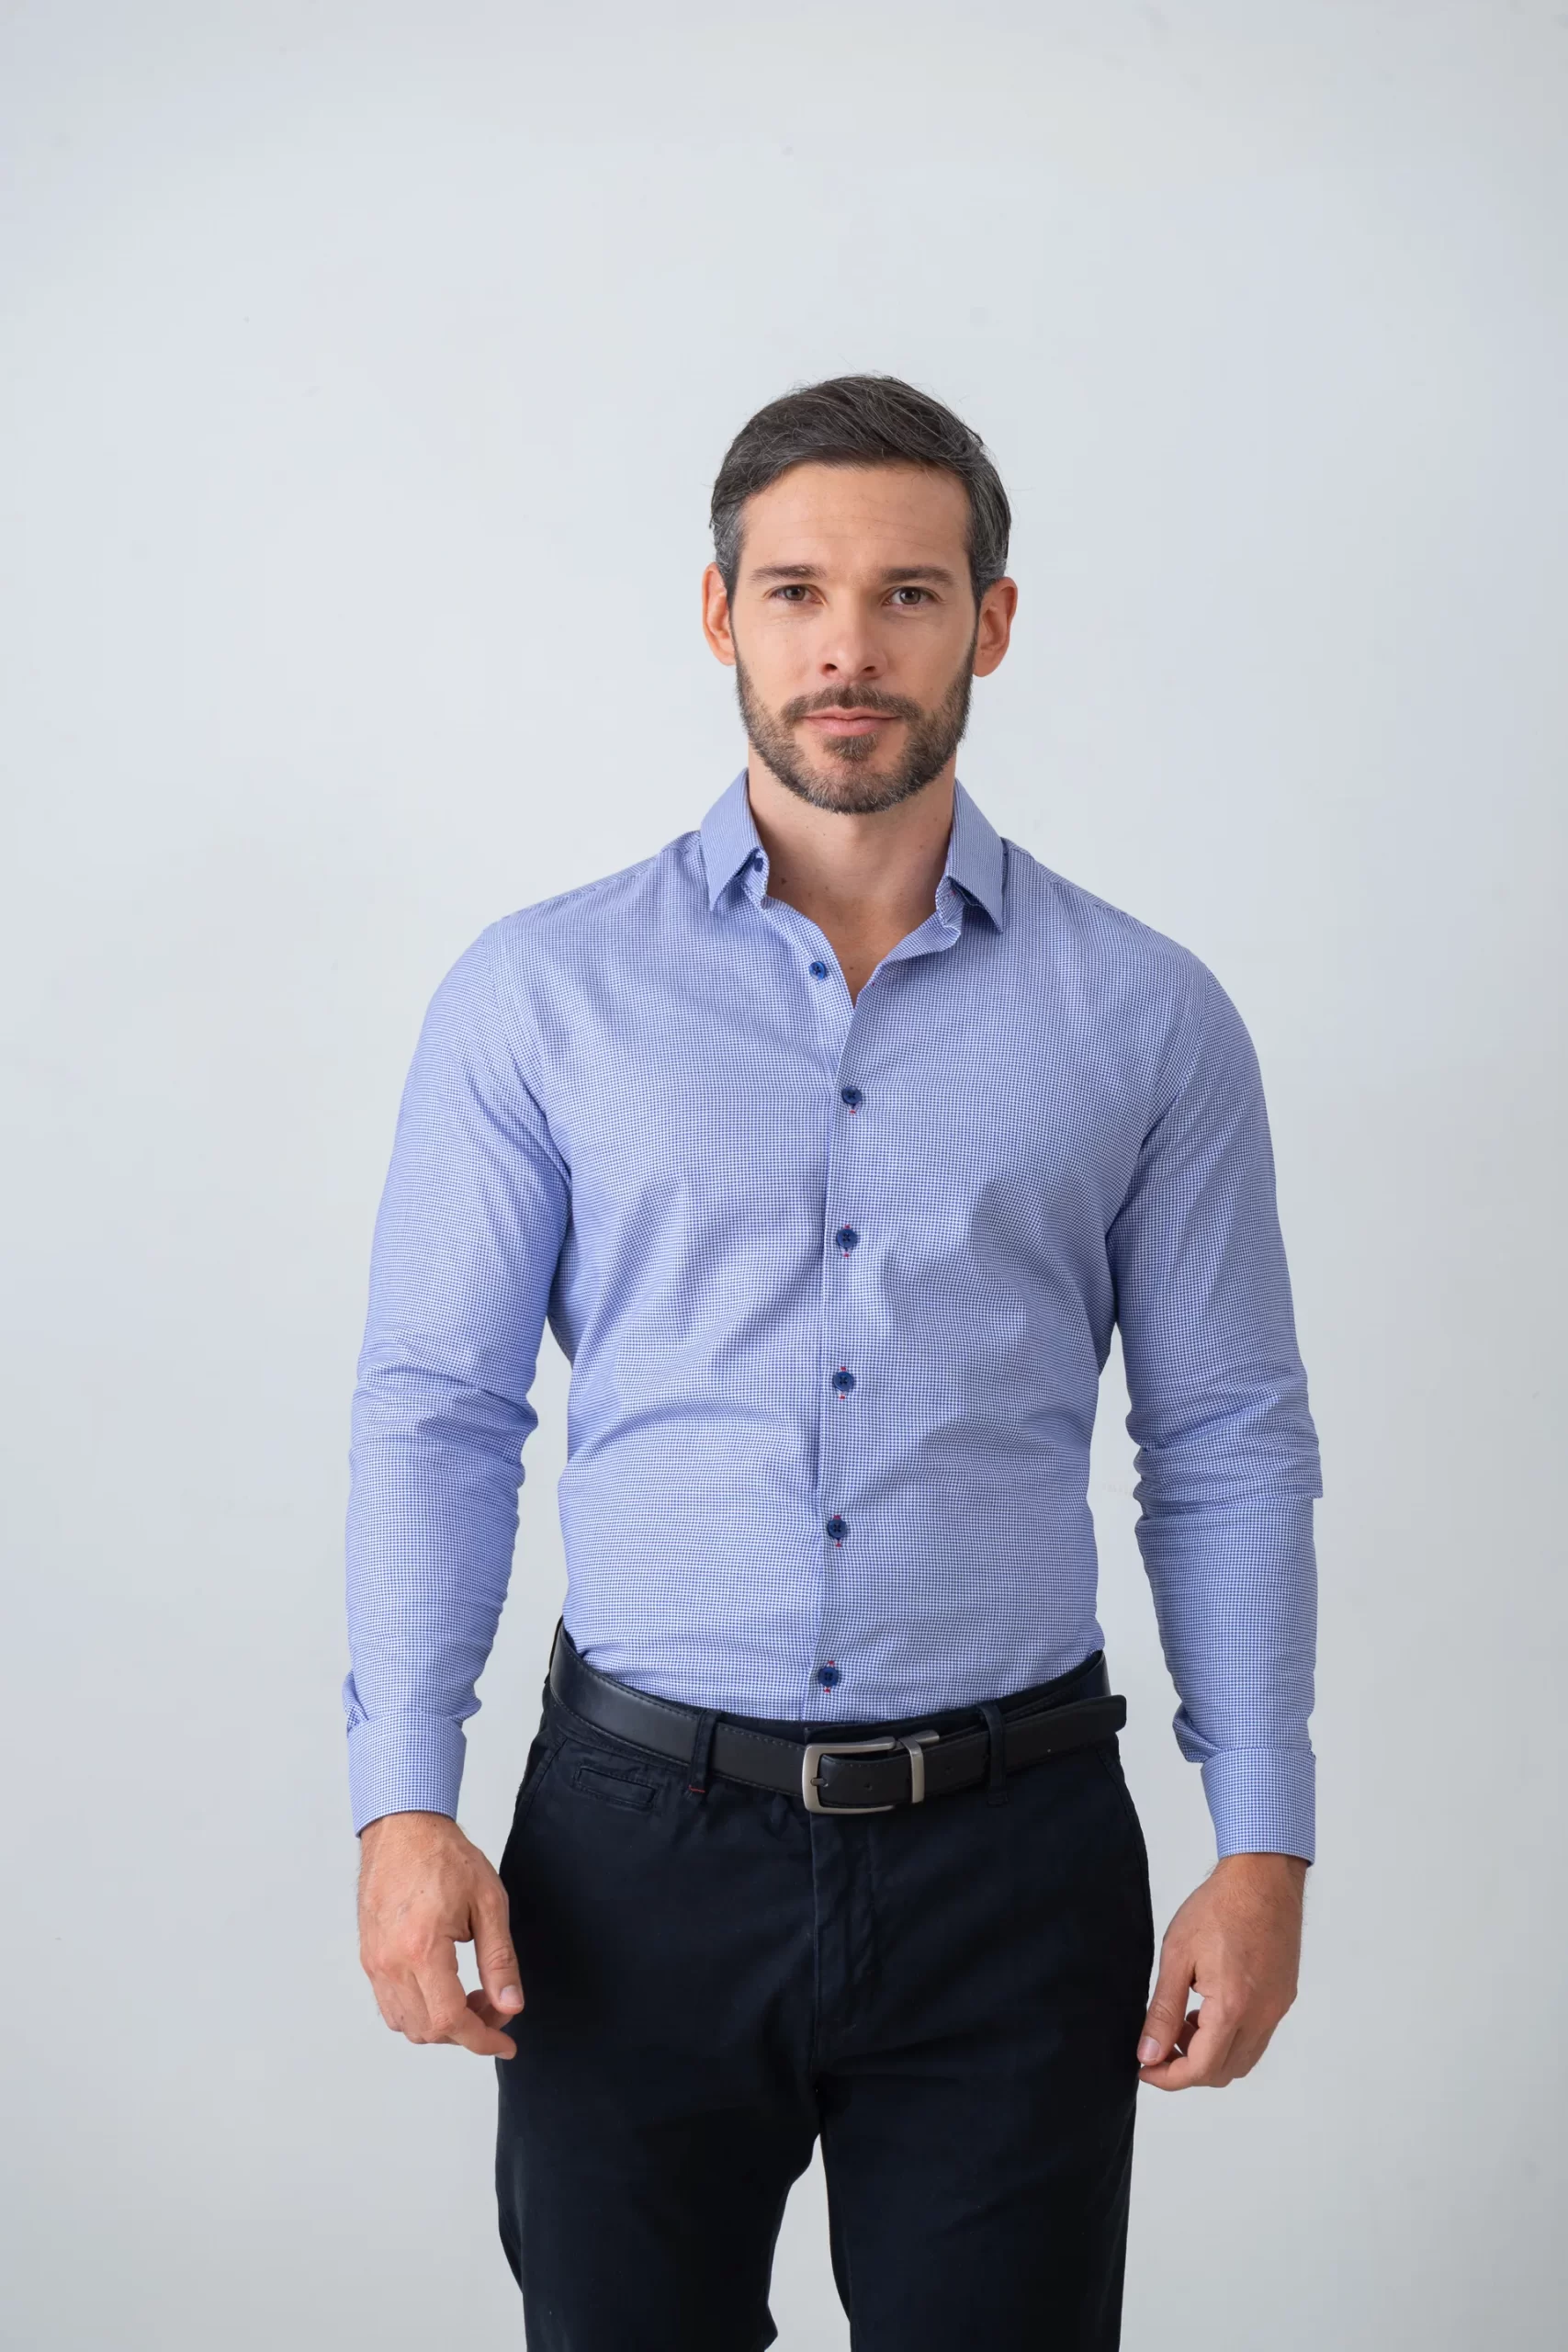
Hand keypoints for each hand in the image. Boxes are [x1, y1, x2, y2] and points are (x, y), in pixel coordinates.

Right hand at [357, 1809, 523, 2058]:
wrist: (404, 1829)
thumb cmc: (444, 1857)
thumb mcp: (489, 1903)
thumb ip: (500, 1960)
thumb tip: (510, 2006)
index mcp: (421, 1948)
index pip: (451, 2020)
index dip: (483, 2040)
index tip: (506, 2043)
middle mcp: (390, 1962)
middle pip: (428, 2030)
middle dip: (468, 2032)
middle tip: (495, 2005)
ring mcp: (374, 1962)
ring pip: (406, 2025)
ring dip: (442, 2025)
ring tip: (471, 1995)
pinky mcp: (369, 1958)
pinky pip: (391, 2006)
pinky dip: (419, 2012)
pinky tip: (444, 1989)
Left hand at [1136, 1851, 1306, 2089]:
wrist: (1263, 1877)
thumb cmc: (1219, 1907)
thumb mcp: (1177, 1956)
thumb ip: (1162, 2011)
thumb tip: (1148, 2054)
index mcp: (1232, 2007)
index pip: (1200, 2069)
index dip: (1168, 2078)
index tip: (1143, 2068)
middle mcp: (1262, 2016)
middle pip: (1223, 2072)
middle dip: (1187, 2069)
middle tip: (1158, 2045)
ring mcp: (1277, 2009)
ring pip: (1243, 2059)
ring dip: (1210, 2055)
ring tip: (1181, 2022)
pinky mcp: (1284, 1998)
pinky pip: (1257, 2037)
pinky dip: (1230, 2038)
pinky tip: (1207, 2009)